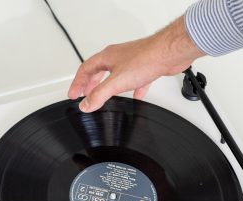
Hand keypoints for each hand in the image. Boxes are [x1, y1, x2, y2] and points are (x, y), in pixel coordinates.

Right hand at [68, 17, 204, 112]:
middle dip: (90, 84)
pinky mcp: (145, 68)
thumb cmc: (145, 59)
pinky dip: (132, 90)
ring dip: (108, 86)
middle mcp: (118, 57)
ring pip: (115, 75)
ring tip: (105, 96)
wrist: (169, 53)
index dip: (77, 83)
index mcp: (107, 57)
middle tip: (85, 95)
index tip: (73, 94)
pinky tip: (134, 97)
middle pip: (98, 71)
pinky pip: (134, 81)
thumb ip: (99, 94)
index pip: (85, 70)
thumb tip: (85, 105)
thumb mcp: (116, 82)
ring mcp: (131, 61)